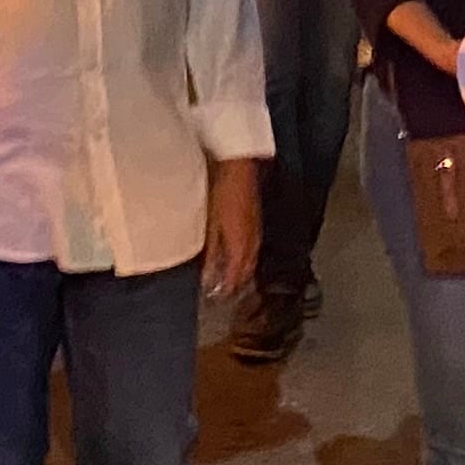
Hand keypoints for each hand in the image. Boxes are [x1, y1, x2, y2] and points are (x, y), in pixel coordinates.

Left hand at [200, 159, 259, 297]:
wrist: (237, 165)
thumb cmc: (222, 191)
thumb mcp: (212, 225)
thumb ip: (212, 253)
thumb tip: (209, 277)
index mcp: (242, 245)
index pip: (237, 276)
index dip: (227, 290)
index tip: (216, 299)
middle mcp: (252, 241)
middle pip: (246, 271)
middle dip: (236, 284)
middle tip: (223, 294)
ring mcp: (255, 231)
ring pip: (250, 260)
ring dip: (242, 272)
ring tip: (230, 280)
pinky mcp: (254, 221)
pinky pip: (251, 247)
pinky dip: (244, 257)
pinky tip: (236, 256)